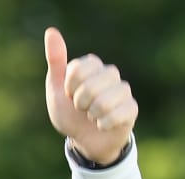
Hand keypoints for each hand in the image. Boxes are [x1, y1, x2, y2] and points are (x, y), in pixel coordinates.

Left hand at [44, 27, 137, 163]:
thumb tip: (52, 32)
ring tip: (92, 116)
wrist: (84, 140)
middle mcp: (110, 73)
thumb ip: (56, 61)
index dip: (69, 87)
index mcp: (91, 65)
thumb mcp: (56, 89)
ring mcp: (123, 90)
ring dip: (92, 114)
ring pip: (105, 101)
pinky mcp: (131, 108)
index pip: (78, 69)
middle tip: (81, 108)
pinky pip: (117, 115)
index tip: (69, 94)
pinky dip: (103, 124)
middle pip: (91, 85)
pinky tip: (102, 124)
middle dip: (80, 102)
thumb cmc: (69, 113)